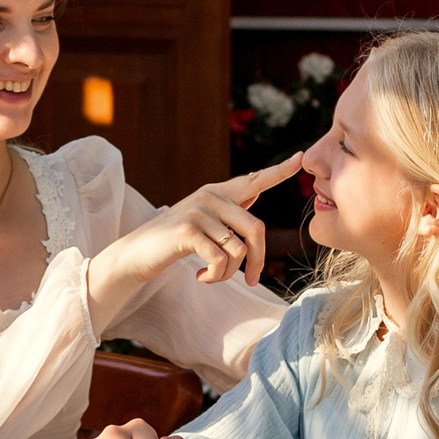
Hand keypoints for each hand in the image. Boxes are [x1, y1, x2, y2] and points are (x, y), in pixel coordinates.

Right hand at [88, 156, 302, 327]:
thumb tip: (257, 187)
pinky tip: (201, 277)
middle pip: (255, 229)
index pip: (255, 180)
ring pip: (238, 250)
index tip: (301, 157)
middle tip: (252, 281)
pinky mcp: (187, 230)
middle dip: (257, 261)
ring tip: (213, 277)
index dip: (279, 171)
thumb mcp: (203, 220)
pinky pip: (220, 260)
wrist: (137, 254)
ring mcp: (198, 211)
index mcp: (217, 193)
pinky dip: (215, 276)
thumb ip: (228, 207)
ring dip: (229, 274)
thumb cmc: (173, 241)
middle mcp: (210, 196)